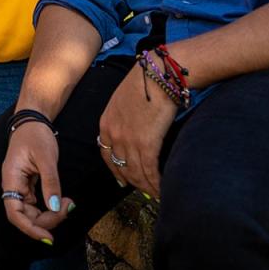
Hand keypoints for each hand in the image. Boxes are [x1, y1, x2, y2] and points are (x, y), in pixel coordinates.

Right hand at [0, 120, 73, 242]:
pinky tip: (63, 202)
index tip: (48, 237)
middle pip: (25, 216)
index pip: (14, 213)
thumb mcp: (46, 157)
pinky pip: (38, 205)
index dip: (29, 229)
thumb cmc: (36, 136)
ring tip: (68, 203)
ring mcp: (21, 188)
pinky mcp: (29, 187)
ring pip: (33, 213)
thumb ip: (50, 183)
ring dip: (51, 214)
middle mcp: (13, 187)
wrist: (32, 121)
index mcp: (11, 180)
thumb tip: (55, 207)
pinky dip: (51, 207)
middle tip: (68, 208)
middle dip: (48, 219)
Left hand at [96, 65, 175, 199]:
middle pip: (122, 167)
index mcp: (106, 124)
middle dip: (134, 182)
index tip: (123, 180)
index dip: (116, 170)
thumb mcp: (123, 101)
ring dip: (147, 186)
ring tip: (157, 195)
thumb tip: (133, 131)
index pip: (107, 155)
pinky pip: (150, 170)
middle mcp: (114, 135)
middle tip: (145, 191)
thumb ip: (123, 119)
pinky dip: (156, 183)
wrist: (157, 74)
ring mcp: (129, 140)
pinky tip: (162, 190)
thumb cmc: (145, 83)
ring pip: (136, 172)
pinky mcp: (147, 143)